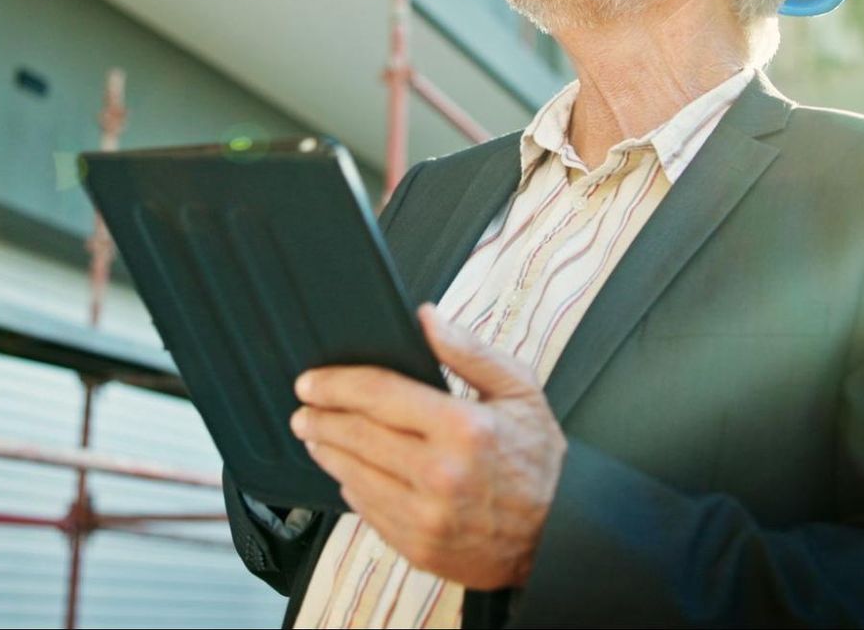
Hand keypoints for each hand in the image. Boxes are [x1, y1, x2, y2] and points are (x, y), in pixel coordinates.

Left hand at [290, 304, 565, 588]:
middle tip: (304, 408)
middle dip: (320, 418)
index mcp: (464, 428)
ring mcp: (425, 517)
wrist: (559, 536)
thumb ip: (467, 351)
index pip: (378, 394)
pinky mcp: (417, 546)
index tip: (311, 381)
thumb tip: (425, 317)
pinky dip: (351, 487)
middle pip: (355, 436)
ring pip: (351, 475)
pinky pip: (366, 510)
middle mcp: (440, 474)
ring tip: (318, 437)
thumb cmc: (540, 461)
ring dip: (327, 452)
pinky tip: (350, 473)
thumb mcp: (519, 391)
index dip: (336, 384)